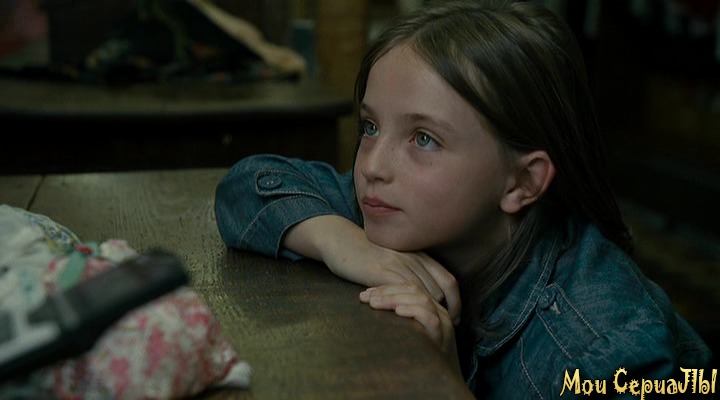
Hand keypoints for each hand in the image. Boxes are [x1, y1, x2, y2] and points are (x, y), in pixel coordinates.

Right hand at [283, 215, 460, 323]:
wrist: (341, 240)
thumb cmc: (367, 254)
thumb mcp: (395, 260)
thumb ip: (411, 274)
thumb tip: (426, 299)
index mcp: (420, 256)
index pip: (449, 280)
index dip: (456, 302)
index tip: (454, 320)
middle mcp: (413, 258)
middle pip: (441, 289)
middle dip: (445, 313)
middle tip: (443, 331)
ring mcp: (397, 264)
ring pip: (423, 293)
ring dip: (428, 314)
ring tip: (427, 332)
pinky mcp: (380, 271)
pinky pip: (401, 292)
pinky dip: (407, 308)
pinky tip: (406, 321)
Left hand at [359, 283, 460, 372]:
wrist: (440, 381)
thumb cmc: (418, 358)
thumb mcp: (407, 333)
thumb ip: (397, 318)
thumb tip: (370, 303)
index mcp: (430, 308)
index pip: (408, 288)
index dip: (386, 288)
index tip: (366, 293)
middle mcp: (438, 312)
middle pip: (413, 289)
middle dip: (386, 291)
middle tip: (366, 297)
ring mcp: (443, 324)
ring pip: (421, 299)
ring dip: (394, 298)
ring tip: (375, 303)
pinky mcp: (443, 337)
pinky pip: (430, 319)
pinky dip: (412, 311)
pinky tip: (397, 312)